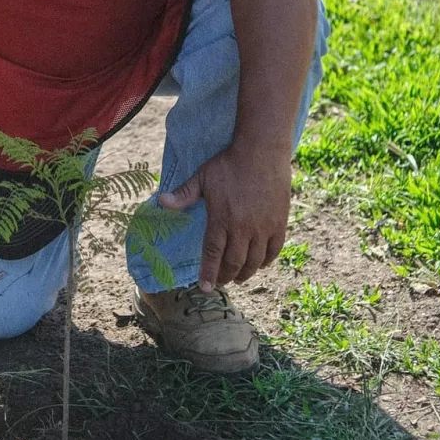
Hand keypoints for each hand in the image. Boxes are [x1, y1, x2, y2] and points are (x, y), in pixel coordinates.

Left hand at [158, 143, 291, 291]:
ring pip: (255, 261)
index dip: (209, 273)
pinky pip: (274, 249)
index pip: (213, 254)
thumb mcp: (202, 177)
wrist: (262, 151)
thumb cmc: (229, 163)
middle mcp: (243, 228)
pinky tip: (261, 264)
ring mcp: (263, 227)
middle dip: (226, 276)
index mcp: (221, 219)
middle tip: (221, 282)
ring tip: (239, 277)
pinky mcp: (279, 222)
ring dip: (246, 273)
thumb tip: (160, 202)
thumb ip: (183, 194)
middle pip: (234, 262)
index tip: (205, 288)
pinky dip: (267, 261)